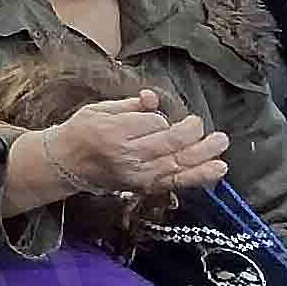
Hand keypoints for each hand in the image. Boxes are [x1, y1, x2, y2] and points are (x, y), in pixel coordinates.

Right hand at [49, 95, 229, 196]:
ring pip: (180, 162)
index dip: (160, 117)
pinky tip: (218, 167)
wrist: (65, 164)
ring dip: (205, 152)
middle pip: (171, 141)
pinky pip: (178, 181)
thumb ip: (129, 105)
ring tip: (221, 140)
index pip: (152, 122)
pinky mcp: (146, 187)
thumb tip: (153, 98)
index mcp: (113, 132)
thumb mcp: (98, 109)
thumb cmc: (81, 132)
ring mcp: (139, 174)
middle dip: (190, 131)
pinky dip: (200, 175)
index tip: (154, 115)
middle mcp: (128, 155)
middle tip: (197, 122)